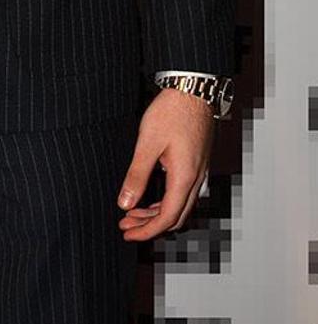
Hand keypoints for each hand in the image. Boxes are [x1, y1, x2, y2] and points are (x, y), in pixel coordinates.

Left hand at [117, 88, 213, 240]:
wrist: (194, 90)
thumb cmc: (172, 112)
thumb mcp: (147, 144)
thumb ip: (136, 176)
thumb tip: (125, 203)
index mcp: (184, 177)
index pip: (167, 218)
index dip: (146, 231)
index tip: (127, 233)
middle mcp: (196, 178)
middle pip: (176, 217)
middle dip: (150, 226)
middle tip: (126, 225)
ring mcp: (199, 172)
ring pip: (181, 206)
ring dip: (157, 214)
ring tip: (132, 213)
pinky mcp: (197, 164)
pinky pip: (184, 194)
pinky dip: (166, 202)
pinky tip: (150, 198)